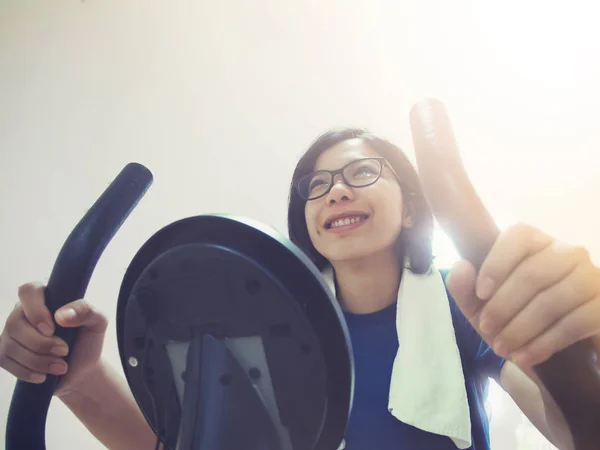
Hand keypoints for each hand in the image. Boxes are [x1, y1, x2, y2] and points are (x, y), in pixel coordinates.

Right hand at [0, 282, 107, 396]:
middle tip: (64, 351)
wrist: (80, 369)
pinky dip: (26, 372)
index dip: (36, 310)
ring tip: (60, 366)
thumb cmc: (87, 340)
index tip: (52, 329)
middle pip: (15, 323)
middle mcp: (23, 312)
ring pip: (10, 345)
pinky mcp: (5, 354)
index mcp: (45, 297)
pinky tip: (43, 376)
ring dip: (37, 360)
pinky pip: (4, 361)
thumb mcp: (97, 323)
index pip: (28, 291)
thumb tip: (62, 315)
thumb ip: (86, 311)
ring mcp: (11, 333)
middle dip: (41, 343)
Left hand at [446, 223, 599, 367]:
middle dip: (503, 306)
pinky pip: (575, 323)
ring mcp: (590, 277)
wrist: (550, 350)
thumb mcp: (480, 306)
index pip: (518, 237)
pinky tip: (524, 357)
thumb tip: (460, 267)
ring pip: (552, 300)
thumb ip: (464, 287)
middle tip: (487, 330)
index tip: (480, 294)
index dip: (496, 264)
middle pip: (533, 274)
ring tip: (502, 348)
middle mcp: (566, 252)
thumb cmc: (511, 317)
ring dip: (521, 329)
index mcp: (533, 242)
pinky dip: (544, 343)